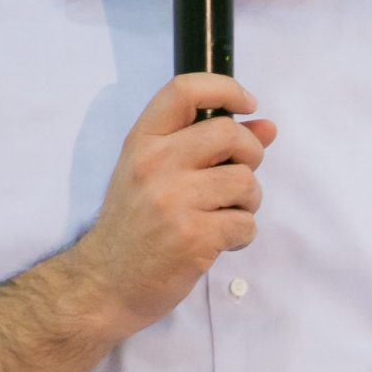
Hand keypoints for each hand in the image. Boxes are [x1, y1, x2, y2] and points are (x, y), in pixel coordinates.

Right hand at [71, 74, 276, 337]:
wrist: (105, 283)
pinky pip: (246, 223)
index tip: (248, 105)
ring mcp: (174, 201)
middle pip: (229, 133)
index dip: (226, 89)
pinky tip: (219, 241)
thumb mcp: (154, 175)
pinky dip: (241, 235)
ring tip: (223, 215)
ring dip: (247, 201)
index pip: (184, 90)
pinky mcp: (193, 238)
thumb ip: (207, 147)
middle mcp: (155, 165)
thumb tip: (267, 126)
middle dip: (250, 154)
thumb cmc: (133, 226)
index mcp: (142, 143)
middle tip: (237, 176)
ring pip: (246, 182)